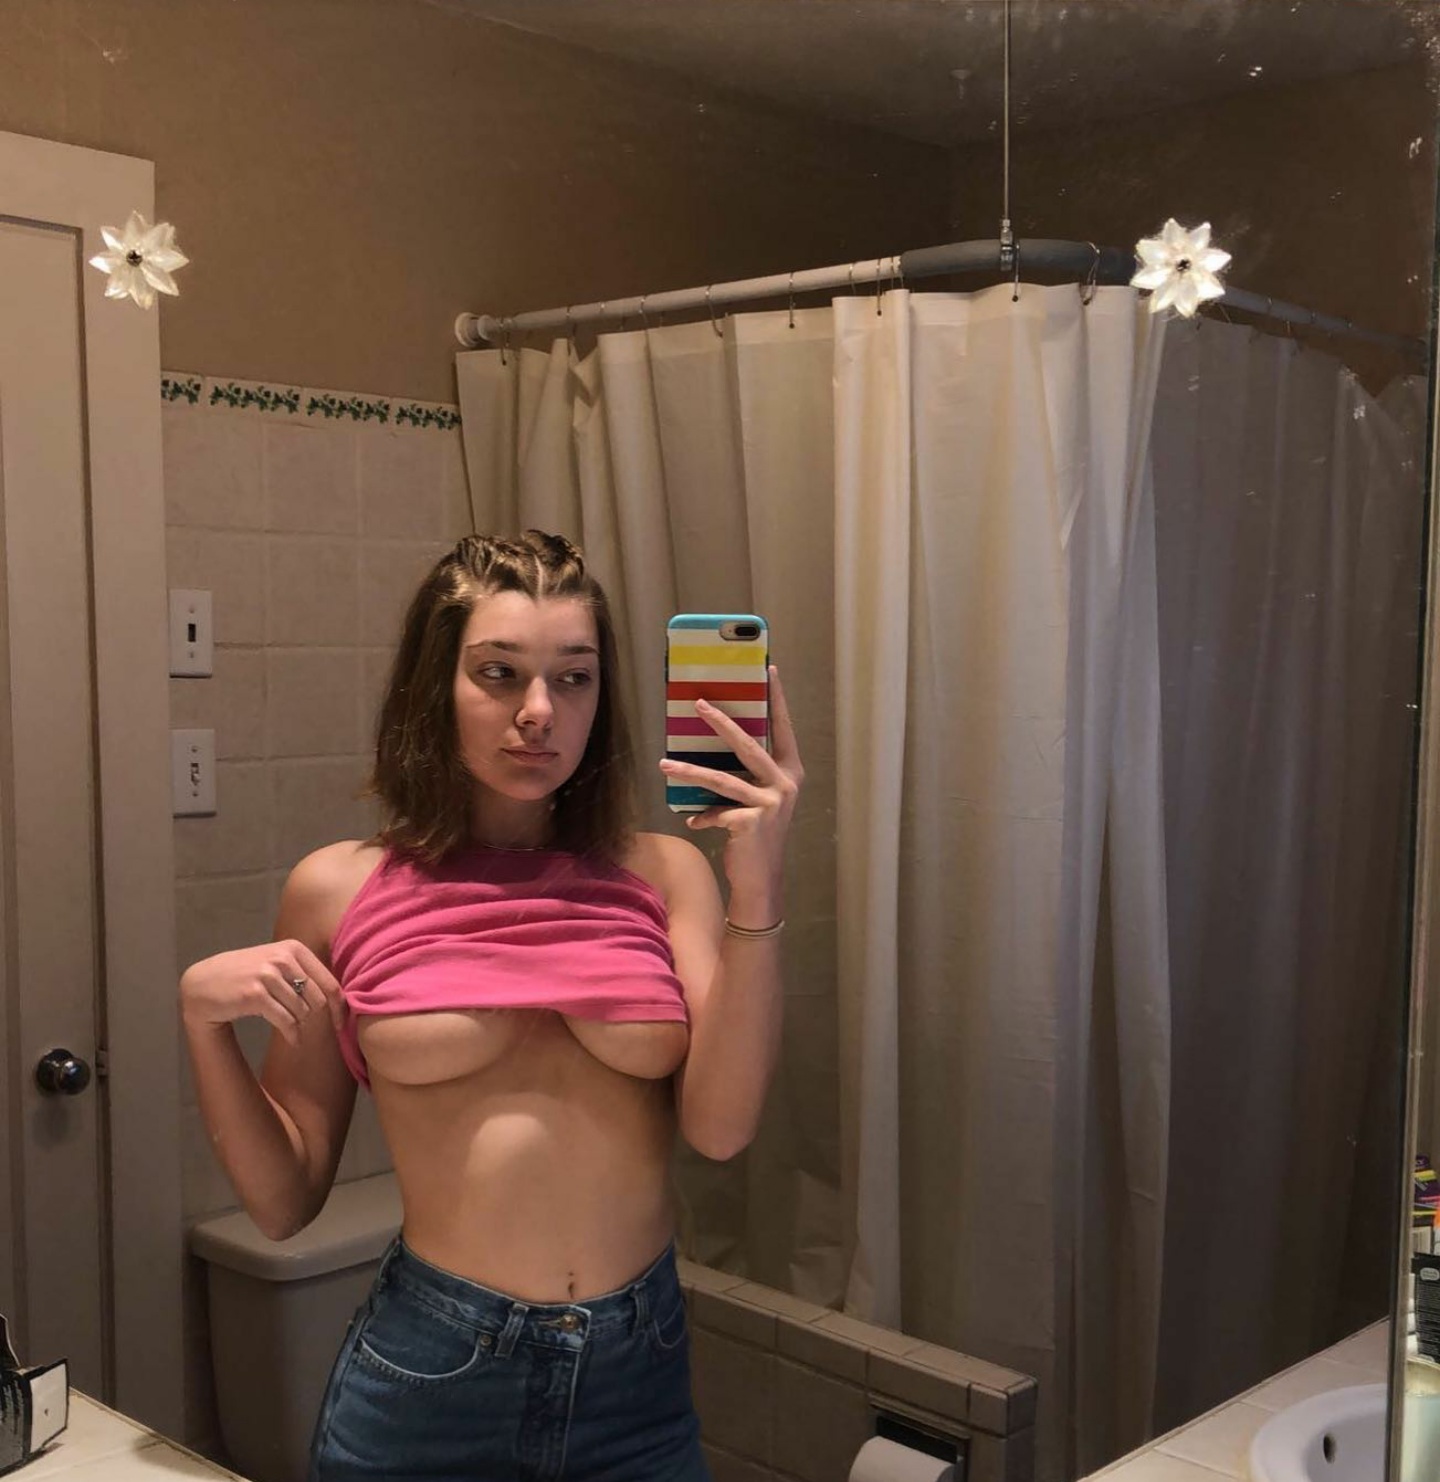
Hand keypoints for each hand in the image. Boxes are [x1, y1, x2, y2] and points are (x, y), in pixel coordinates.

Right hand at [180, 940, 345, 1048]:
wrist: (203, 984)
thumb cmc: (245, 976)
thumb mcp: (275, 964)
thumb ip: (303, 973)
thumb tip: (340, 998)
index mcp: (294, 949)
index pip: (330, 982)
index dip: (340, 1007)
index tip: (341, 1024)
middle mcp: (282, 958)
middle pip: (318, 999)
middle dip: (315, 1017)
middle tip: (304, 1024)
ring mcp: (268, 975)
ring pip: (302, 1011)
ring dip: (299, 1025)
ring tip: (290, 1028)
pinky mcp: (255, 994)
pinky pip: (286, 1020)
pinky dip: (292, 1034)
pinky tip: (292, 1040)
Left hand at [659, 664, 803, 906]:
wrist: (761, 881)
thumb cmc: (755, 837)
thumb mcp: (757, 801)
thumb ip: (745, 777)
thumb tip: (707, 751)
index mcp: (790, 772)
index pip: (783, 728)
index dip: (777, 700)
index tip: (769, 670)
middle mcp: (785, 784)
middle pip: (748, 745)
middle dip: (721, 722)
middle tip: (698, 704)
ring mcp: (771, 803)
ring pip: (721, 779)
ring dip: (689, 770)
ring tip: (664, 763)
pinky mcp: (752, 822)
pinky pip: (717, 811)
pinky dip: (703, 816)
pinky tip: (694, 822)